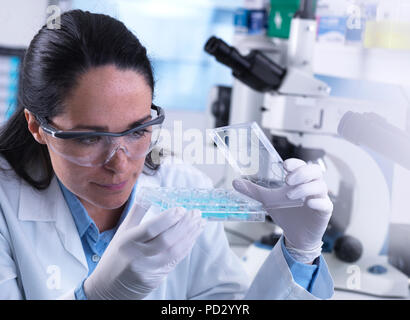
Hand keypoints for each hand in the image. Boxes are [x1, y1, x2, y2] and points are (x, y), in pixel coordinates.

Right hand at [83, 204, 205, 299]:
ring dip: (190, 235)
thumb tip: (149, 191)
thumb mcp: (122, 232)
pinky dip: (186, 247)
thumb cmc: (116, 255)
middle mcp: (137, 256)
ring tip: (199, 223)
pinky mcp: (155, 279)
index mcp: (127, 241)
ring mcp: (148, 269)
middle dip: (184, 225)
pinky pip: (175, 260)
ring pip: (174, 251)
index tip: (181, 209)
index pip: (150, 229)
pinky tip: (193, 236)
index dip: (167, 219)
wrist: (107, 288)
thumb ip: (136, 212)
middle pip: (166, 240)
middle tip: (196, 213)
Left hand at [233, 158, 332, 262]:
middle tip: (287, 181)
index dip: (296, 163)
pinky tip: (309, 203)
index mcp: (300, 180)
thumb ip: (254, 191)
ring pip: (320, 186)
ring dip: (305, 188)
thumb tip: (235, 182)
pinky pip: (326, 204)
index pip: (302, 165)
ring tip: (290, 195)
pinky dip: (318, 202)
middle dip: (302, 173)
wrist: (295, 234)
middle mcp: (312, 186)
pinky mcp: (324, 212)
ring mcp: (320, 198)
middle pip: (315, 171)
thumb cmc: (285, 212)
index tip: (284, 166)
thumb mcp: (268, 200)